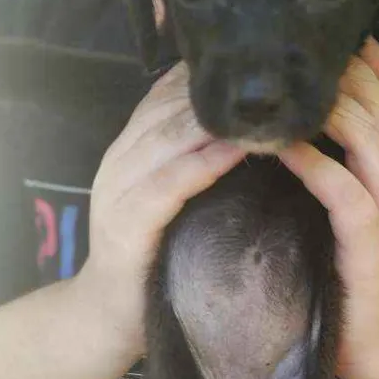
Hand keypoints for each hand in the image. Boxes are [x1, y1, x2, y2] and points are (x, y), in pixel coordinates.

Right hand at [75, 62, 245, 355]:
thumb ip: (192, 155)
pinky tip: (236, 151)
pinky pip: (168, 184)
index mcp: (131, 146)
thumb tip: (243, 122)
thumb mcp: (170, 190)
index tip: (253, 66)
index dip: (207, 78)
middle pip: (170, 109)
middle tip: (268, 85)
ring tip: (262, 111)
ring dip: (216, 123)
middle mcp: (120, 158)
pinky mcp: (127, 224)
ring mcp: (118, 190)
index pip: (166, 94)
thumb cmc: (156, 246)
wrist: (110, 312)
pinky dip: (202, 164)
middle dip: (218, 96)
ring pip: (168, 138)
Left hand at [278, 37, 378, 378]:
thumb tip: (312, 114)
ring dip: (339, 113)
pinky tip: (289, 150)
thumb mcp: (359, 200)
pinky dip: (319, 168)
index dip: (377, 65)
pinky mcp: (371, 248)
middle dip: (356, 77)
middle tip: (318, 52)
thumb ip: (347, 158)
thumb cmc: (352, 260)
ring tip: (302, 93)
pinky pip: (347, 198)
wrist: (377, 334)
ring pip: (375, 146)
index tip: (346, 35)